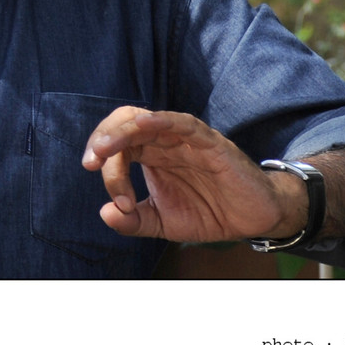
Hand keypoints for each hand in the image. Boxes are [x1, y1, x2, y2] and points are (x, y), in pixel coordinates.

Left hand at [80, 108, 304, 242]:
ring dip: (122, 131)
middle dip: (103, 140)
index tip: (118, 201)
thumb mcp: (163, 223)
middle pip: (124, 126)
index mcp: (150, 156)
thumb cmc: (208, 212)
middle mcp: (163, 142)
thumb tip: (105, 212)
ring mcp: (185, 139)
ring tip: (104, 149)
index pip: (118, 149)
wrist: (252, 219)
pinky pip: (182, 123)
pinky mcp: (208, 142)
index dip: (109, 171)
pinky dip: (161, 121)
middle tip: (91, 161)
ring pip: (147, 121)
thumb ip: (134, 221)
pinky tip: (144, 124)